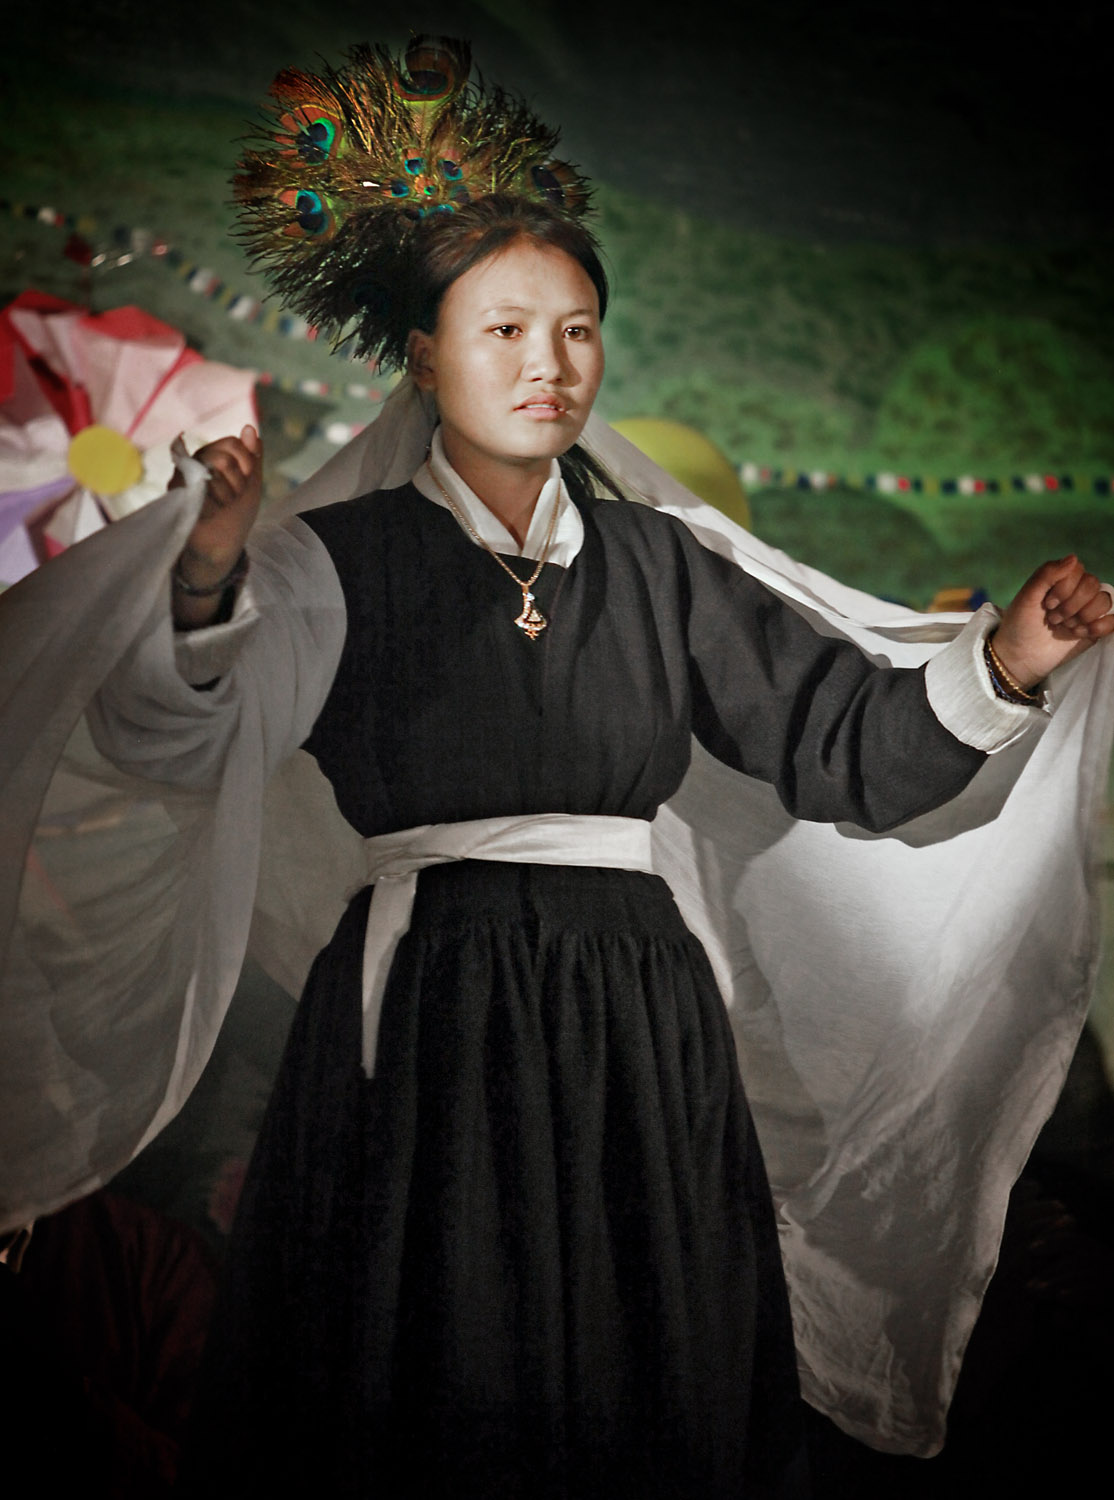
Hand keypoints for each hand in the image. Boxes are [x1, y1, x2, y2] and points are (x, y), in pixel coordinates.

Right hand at [170, 426, 262, 627]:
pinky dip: (214, 504)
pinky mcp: (175, 495)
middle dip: (237, 482)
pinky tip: (211, 514)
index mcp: (210, 458)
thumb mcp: (251, 485)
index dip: (246, 463)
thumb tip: (250, 427)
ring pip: (216, 468)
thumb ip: (252, 457)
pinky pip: (202, 486)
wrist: (222, 549)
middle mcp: (193, 464)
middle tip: (230, 500)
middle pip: (224, 456)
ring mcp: (182, 478)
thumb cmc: (235, 518)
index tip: (246, 484)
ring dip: (227, 494)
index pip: (231, 444)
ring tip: (219, 508)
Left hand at [993, 556, 1113, 687]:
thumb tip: (1073, 557)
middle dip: (1072, 604)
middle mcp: (1075, 592)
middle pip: (1092, 584)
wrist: (1019, 657)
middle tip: (1054, 619)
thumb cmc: (1019, 625)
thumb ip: (1046, 574)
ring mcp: (1086, 610)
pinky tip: (1081, 633)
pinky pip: (1113, 620)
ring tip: (1065, 627)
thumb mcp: (1026, 597)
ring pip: (1104, 600)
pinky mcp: (1094, 629)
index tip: (1047, 604)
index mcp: (1059, 580)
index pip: (1078, 570)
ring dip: (1084, 616)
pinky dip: (1101, 626)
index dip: (1065, 587)